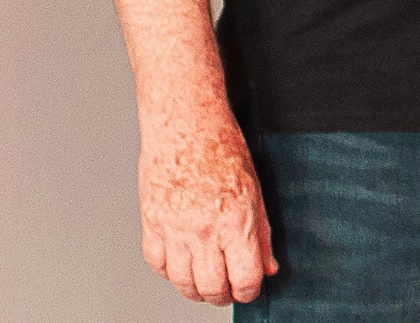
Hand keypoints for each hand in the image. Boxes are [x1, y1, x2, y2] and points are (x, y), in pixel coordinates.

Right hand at [139, 125, 278, 305]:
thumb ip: (261, 234)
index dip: (250, 291)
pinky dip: (170, 271)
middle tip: (227, 289)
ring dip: (196, 289)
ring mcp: (175, 229)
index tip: (249, 288)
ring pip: (183, 283)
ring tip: (204, 280)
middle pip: (212, 288)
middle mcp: (204, 230)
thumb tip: (267, 267)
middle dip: (223, 295)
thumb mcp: (254, 190)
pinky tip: (181, 262)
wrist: (184, 123)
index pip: (245, 278)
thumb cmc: (220, 147)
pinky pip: (158, 264)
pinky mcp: (152, 223)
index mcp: (236, 221)